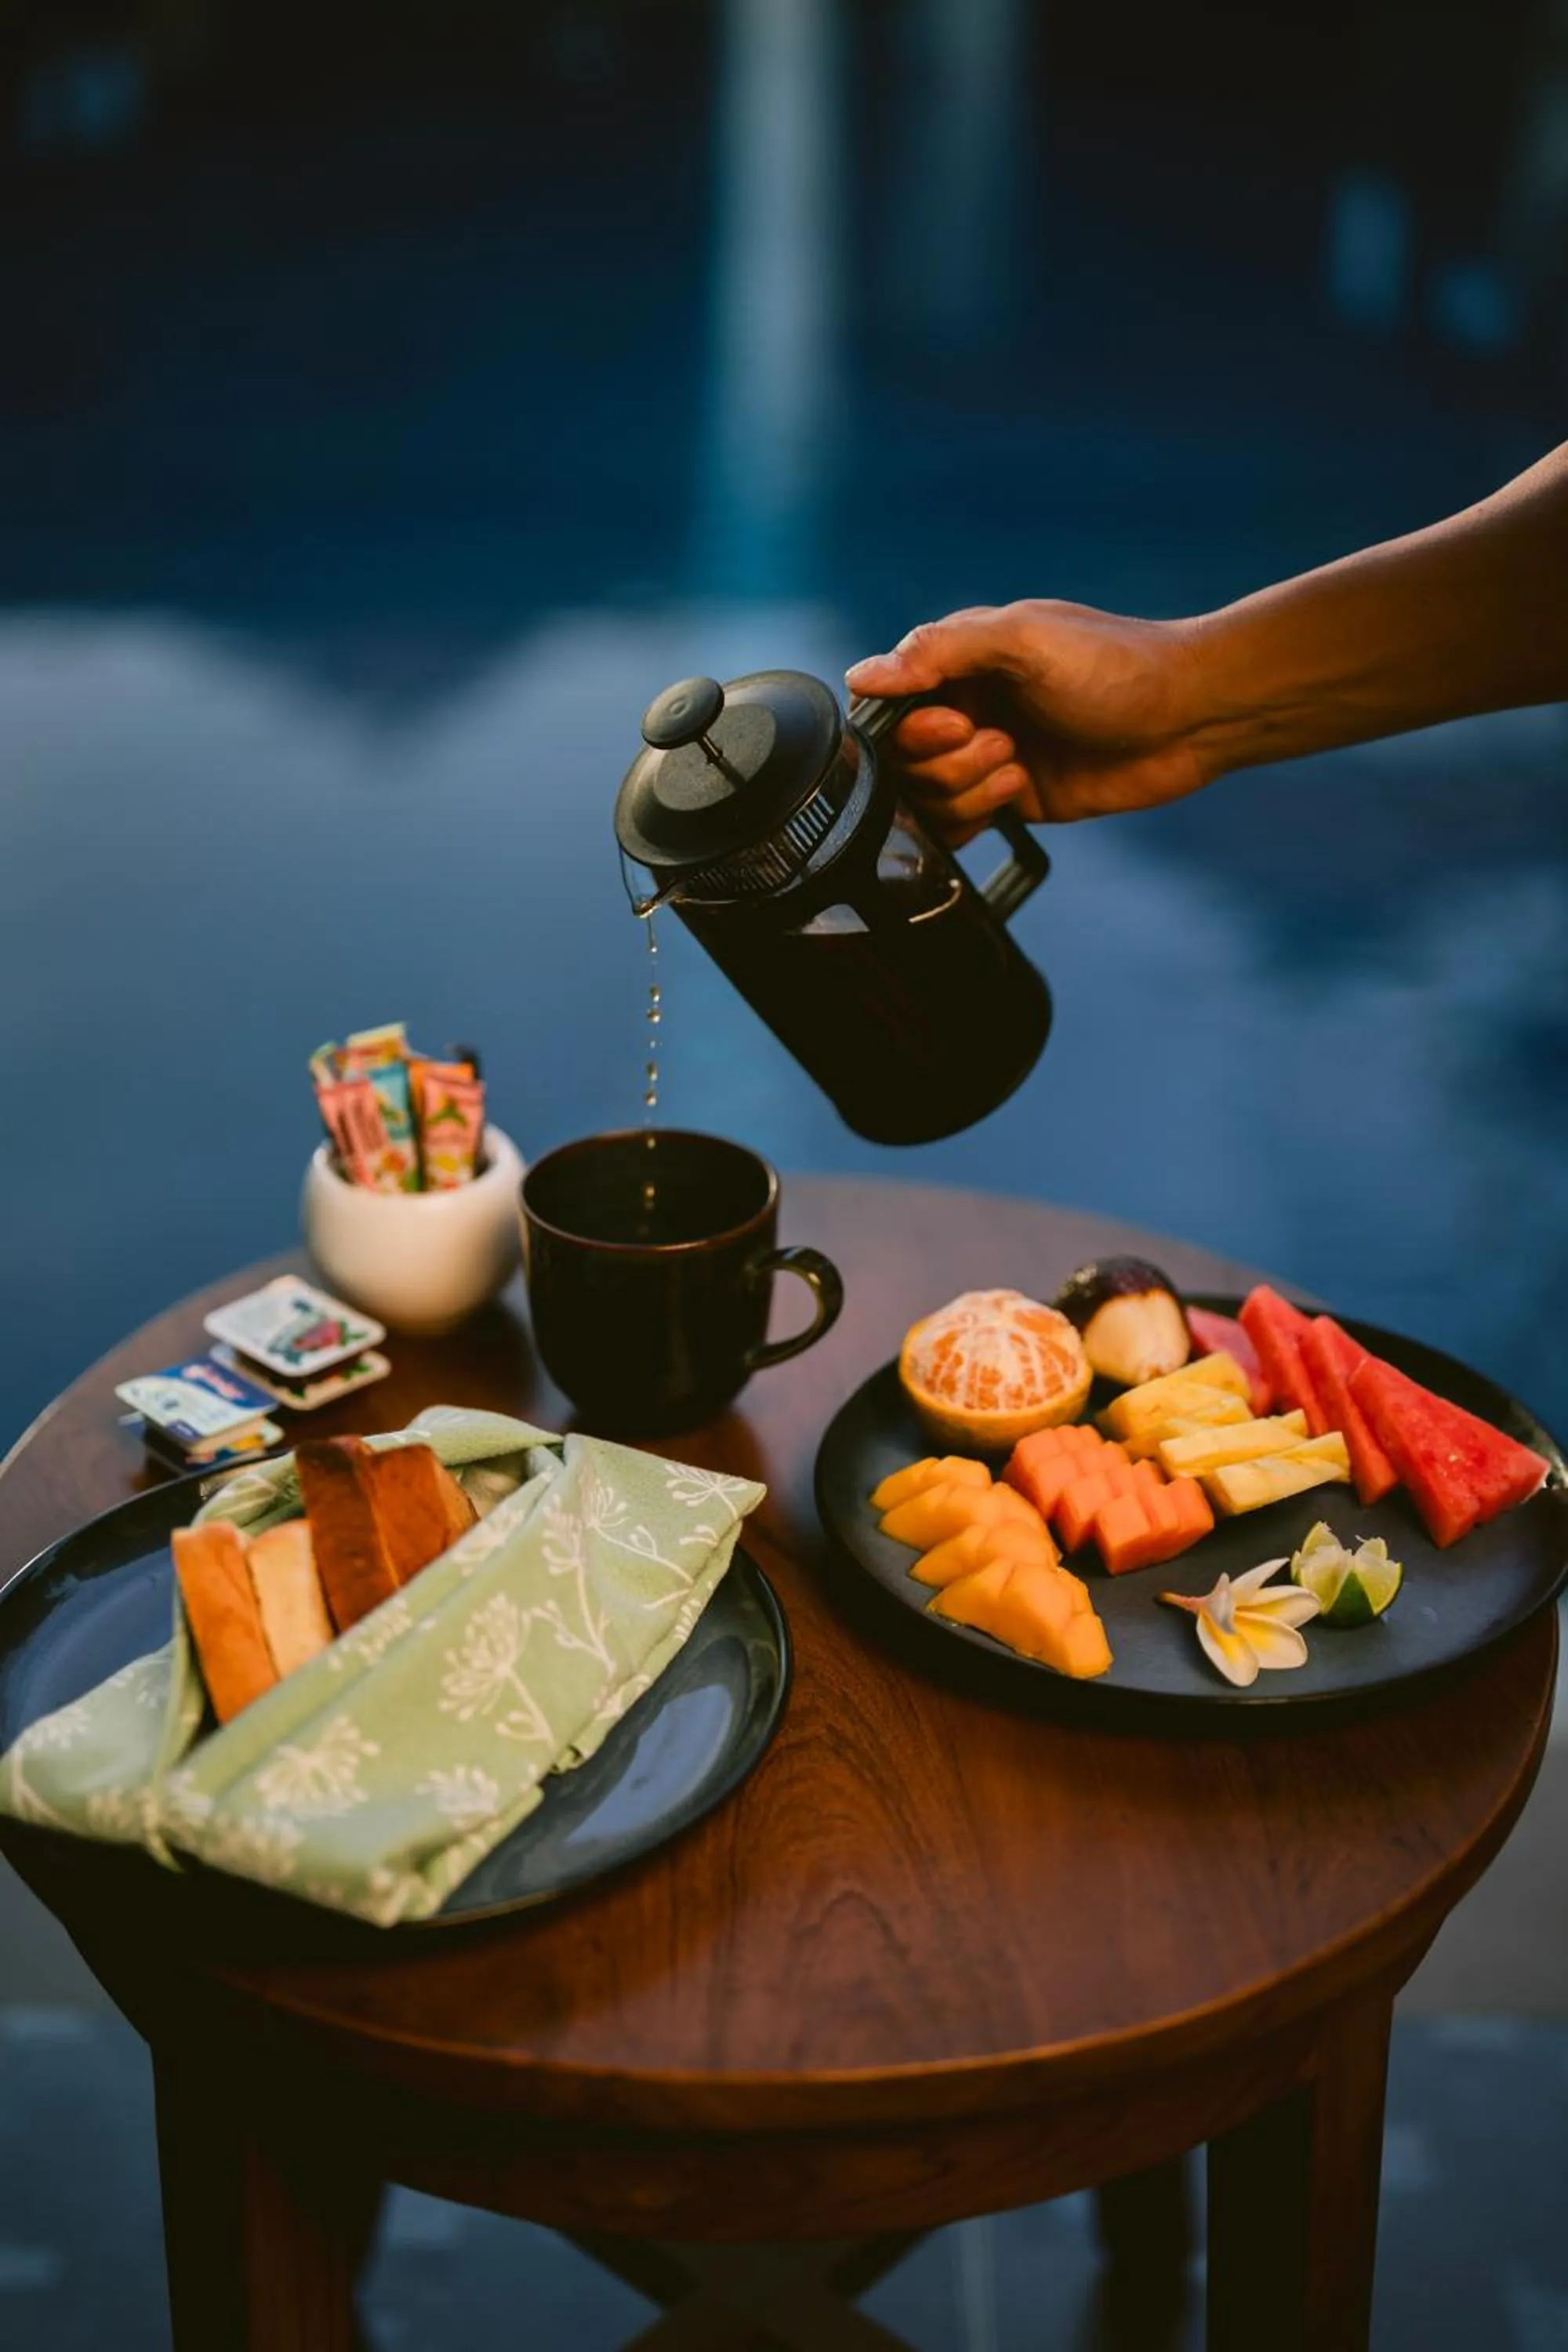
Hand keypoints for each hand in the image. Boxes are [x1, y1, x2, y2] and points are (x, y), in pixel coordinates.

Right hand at [845, 600, 1214, 833]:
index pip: (890, 702)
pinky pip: (958, 825)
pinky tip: (1014, 795)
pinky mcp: (1015, 798)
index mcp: (963, 659)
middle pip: (902, 757)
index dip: (910, 726)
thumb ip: (939, 650)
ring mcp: (990, 755)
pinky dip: (970, 820)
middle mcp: (970, 706)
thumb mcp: (1023, 639)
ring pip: (928, 795)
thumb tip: (862, 674)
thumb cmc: (1116, 664)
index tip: (955, 722)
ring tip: (1018, 764)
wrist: (1191, 716)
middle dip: (944, 761)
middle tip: (1002, 742)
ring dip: (967, 789)